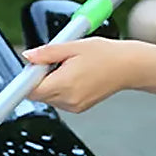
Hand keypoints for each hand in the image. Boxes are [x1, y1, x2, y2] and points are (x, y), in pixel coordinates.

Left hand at [22, 38, 142, 112]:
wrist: (128, 67)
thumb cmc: (105, 54)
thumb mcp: (74, 46)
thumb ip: (47, 53)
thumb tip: (28, 57)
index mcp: (64, 84)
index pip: (31, 90)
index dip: (27, 80)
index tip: (29, 72)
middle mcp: (67, 100)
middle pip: (38, 94)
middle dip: (40, 79)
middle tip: (54, 62)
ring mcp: (73, 107)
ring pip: (48, 97)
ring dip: (51, 84)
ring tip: (69, 68)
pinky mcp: (78, 109)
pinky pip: (59, 100)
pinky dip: (61, 89)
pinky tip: (75, 78)